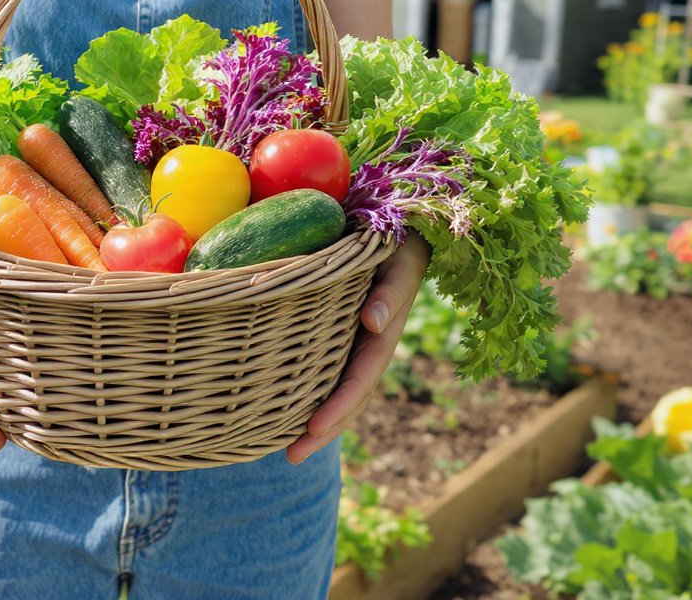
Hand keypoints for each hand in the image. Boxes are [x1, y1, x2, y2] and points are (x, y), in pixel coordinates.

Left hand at [285, 232, 429, 463]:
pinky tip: (286, 410)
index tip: (313, 430)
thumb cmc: (398, 246)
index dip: (339, 408)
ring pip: (338, 392)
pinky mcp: (342, 336)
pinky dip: (311, 396)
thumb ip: (391, 293)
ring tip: (287, 449)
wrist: (405, 234)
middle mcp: (369, 347)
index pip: (360, 380)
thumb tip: (373, 323)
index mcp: (383, 335)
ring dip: (317, 423)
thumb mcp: (399, 264)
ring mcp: (356, 345)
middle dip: (323, 430)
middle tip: (291, 457)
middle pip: (348, 399)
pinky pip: (327, 372)